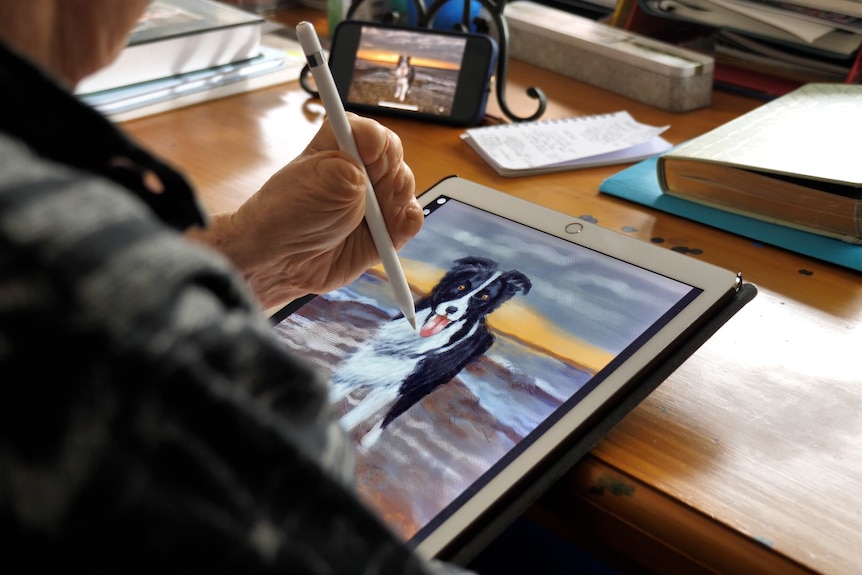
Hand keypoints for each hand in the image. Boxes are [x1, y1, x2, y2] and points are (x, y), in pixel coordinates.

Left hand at [191, 114, 420, 308]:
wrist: (283, 263)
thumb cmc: (288, 217)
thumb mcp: (312, 185)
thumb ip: (345, 172)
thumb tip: (365, 175)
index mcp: (338, 147)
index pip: (370, 132)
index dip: (375, 142)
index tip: (367, 157)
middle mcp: (359, 170)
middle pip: (394, 158)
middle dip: (388, 176)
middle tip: (368, 196)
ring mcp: (374, 199)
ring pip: (406, 187)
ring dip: (396, 202)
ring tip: (371, 219)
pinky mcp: (385, 228)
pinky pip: (411, 219)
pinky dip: (406, 224)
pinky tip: (389, 233)